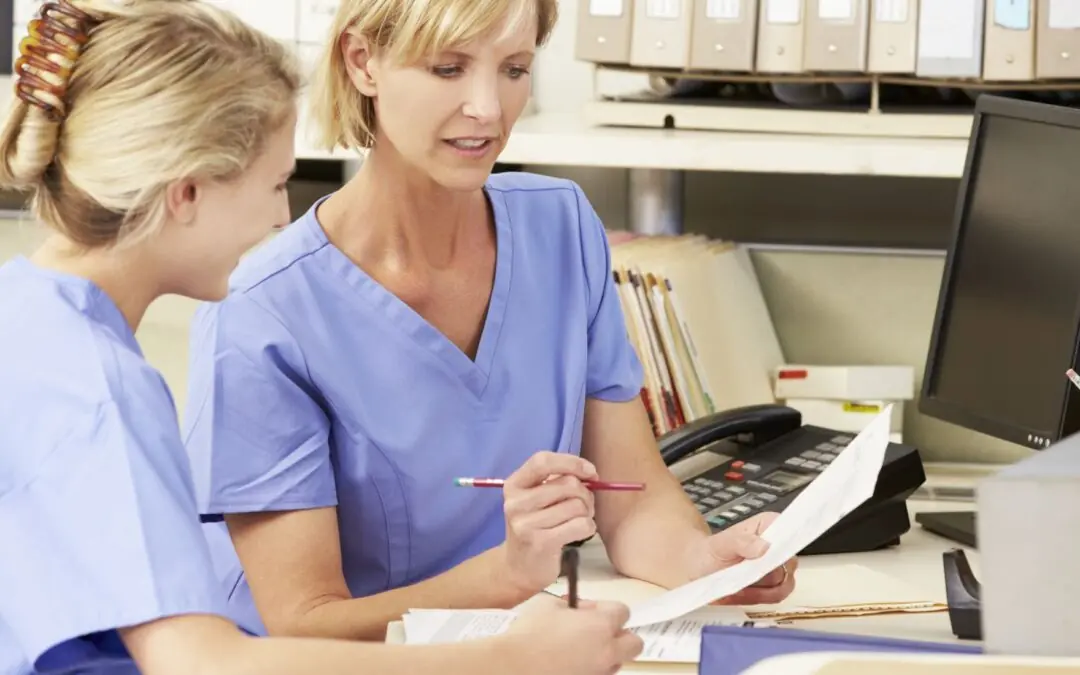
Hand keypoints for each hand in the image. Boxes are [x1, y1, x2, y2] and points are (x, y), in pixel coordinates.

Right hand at [501, 452, 598, 593]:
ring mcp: (526, 524)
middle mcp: (515, 503)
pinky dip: (588, 527)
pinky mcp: (541, 543)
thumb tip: (590, 475)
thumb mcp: (535, 499)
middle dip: (586, 494)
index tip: (591, 473)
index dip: (572, 462)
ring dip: (587, 513)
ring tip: (578, 520)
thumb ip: (557, 481)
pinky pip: (582, 525)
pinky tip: (578, 533)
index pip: (543, 461)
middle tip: (585, 505)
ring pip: (577, 505)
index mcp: (514, 485)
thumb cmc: (535, 527)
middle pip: (567, 484)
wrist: (519, 568)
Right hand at [504, 595, 643, 674]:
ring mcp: (599, 673)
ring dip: (606, 655)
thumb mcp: (548, 604)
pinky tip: (571, 665)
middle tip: (597, 633)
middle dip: (619, 636)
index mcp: (600, 625)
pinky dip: (592, 670)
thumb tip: (576, 610)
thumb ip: (570, 605)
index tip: (588, 611)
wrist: (512, 666)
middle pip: (634, 643)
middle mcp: (606, 651)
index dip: (606, 609)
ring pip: (617, 663)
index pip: (623, 611)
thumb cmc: (528, 633)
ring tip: (581, 652)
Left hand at [686, 512, 796, 605]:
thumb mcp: (720, 544)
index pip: (792, 530)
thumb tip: (764, 547)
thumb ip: (740, 542)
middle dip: (766, 573)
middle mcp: (778, 547)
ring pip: (783, 584)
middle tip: (744, 574)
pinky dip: (755, 597)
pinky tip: (739, 592)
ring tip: (737, 584)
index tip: (772, 557)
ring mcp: (778, 568)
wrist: (699, 570)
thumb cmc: (711, 552)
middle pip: (789, 563)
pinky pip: (774, 597)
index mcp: (769, 526)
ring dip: (759, 589)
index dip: (787, 544)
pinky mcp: (773, 587)